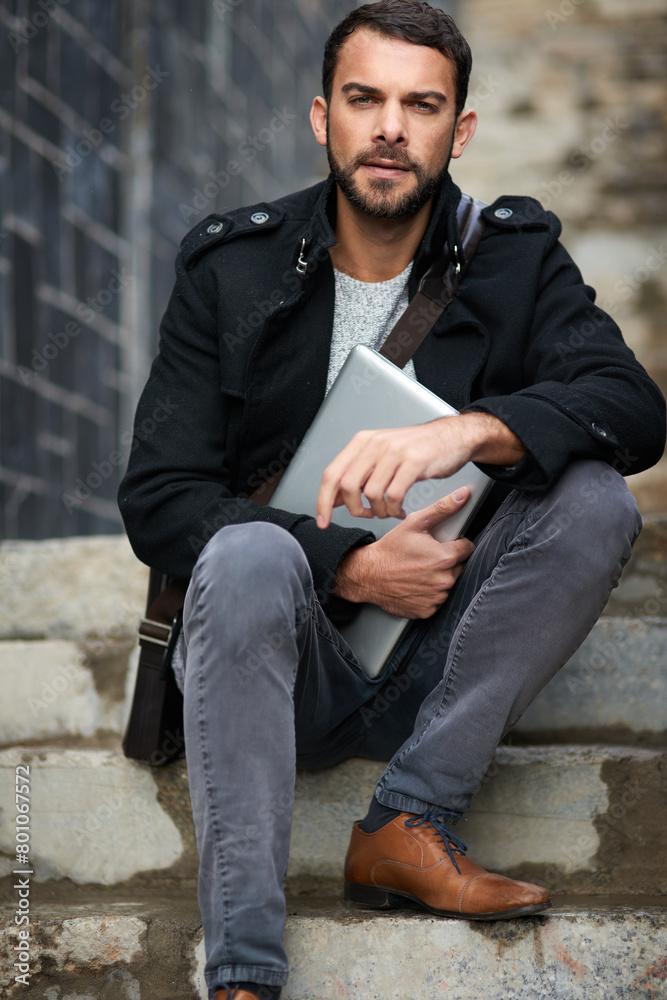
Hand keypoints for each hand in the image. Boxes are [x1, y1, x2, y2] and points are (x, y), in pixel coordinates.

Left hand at [316, 412, 525, 527]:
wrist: (452, 436)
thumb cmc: (417, 449)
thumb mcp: (381, 457)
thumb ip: (357, 475)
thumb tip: (333, 499)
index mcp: (362, 442)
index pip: (331, 474)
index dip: (323, 501)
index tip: (323, 521)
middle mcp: (375, 444)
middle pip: (346, 486)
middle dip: (354, 510)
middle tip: (367, 516)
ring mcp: (394, 452)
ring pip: (370, 493)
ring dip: (378, 512)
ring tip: (388, 512)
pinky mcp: (414, 462)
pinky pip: (394, 495)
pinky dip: (394, 510)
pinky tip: (400, 511)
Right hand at [332, 490, 474, 618]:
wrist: (368, 574)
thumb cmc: (390, 549)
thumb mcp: (415, 523)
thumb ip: (442, 509)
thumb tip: (463, 495)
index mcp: (445, 557)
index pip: (467, 548)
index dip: (456, 543)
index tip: (444, 543)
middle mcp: (444, 580)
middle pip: (459, 567)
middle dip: (448, 561)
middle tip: (427, 556)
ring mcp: (436, 597)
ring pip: (449, 584)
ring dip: (440, 578)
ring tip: (420, 570)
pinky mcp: (427, 610)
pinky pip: (437, 600)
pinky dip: (430, 594)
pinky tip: (417, 584)